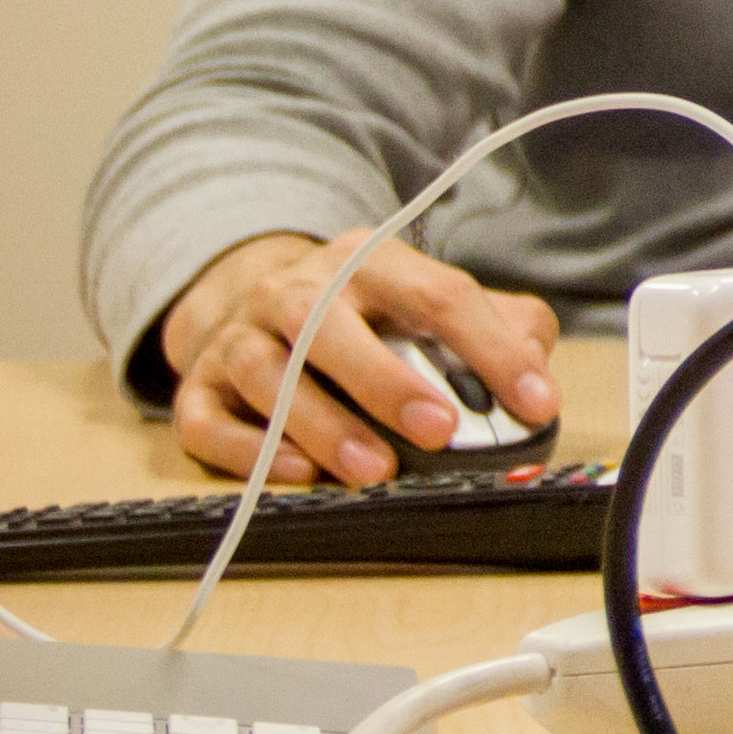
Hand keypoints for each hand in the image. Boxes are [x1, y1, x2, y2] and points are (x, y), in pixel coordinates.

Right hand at [155, 231, 560, 487]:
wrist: (248, 296)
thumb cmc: (363, 312)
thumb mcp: (430, 301)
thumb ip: (497, 328)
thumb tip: (537, 377)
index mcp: (371, 261)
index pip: (440, 294)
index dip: (492, 349)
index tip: (534, 403)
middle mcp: (296, 289)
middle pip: (330, 325)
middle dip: (387, 382)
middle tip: (439, 430)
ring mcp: (238, 334)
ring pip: (268, 373)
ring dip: (324, 426)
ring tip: (375, 470)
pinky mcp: (196, 385)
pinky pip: (207, 419)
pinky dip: (249, 450)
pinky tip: (298, 472)